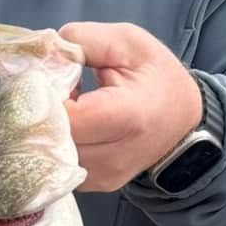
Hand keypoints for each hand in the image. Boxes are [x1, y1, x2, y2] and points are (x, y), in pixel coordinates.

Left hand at [59, 22, 202, 192]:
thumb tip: (46, 52)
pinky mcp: (97, 185)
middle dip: (42, 111)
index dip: (46, 95)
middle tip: (51, 88)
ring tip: (65, 105)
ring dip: (48, 128)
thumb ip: (84, 40)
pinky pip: (60, 165)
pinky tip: (73, 124)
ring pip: (51, 155)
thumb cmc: (157, 76)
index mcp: (128, 116)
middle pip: (52, 139)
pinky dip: (57, 143)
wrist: (183, 119)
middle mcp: (115, 156)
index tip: (48, 75)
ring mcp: (105, 176)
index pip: (66, 116)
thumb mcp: (128, 42)